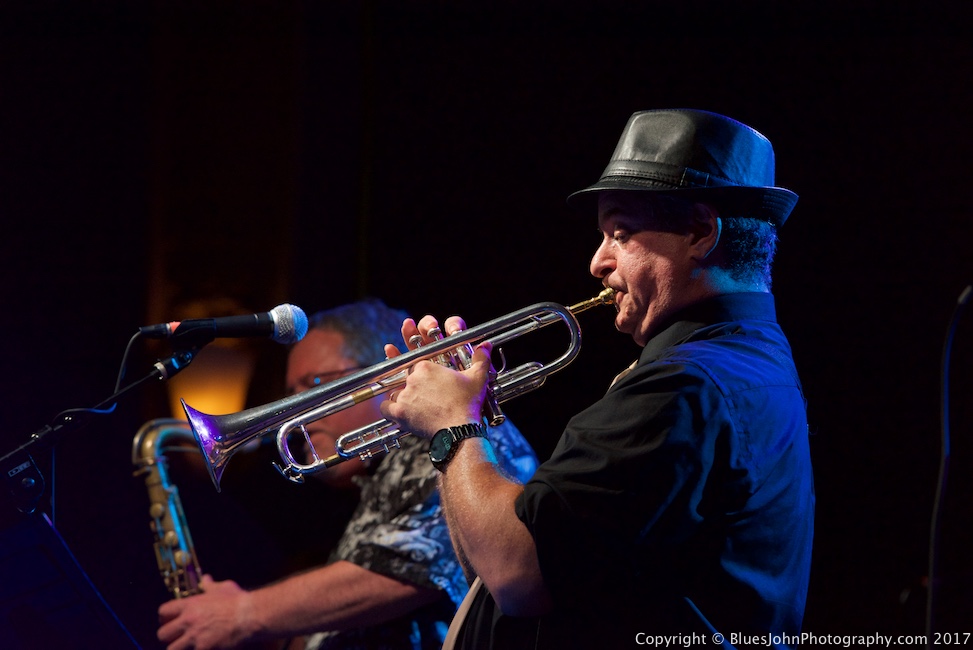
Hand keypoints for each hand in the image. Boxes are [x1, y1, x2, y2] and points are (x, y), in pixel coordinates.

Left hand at [157, 575, 258, 649]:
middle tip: (177, 636)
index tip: (171, 620)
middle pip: (162, 633)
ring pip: (171, 648)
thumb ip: (210, 585)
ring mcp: (194, 637)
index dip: (165, 617)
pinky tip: (202, 648)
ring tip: (187, 646)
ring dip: (178, 647)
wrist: (250, 615)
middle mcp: (188, 621)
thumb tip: (205, 579)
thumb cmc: (238, 600)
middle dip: (169, 636)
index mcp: (190, 605)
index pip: (163, 611)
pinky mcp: (203, 649)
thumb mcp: (223, 587)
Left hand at [381, 314, 490, 437]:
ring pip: (396, 391)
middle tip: (424, 395)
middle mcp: (412, 378)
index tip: (427, 381)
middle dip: (414, 385)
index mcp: (426, 366)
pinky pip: (386, 408)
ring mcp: (404, 395)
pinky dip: (389, 409)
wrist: (460, 430)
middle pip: (406, 377)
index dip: (422, 373)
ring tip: (414, 404)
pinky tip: (396, 411)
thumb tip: (486, 345)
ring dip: (402, 396)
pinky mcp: (399, 412)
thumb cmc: (468, 404)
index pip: (417, 365)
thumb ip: (481, 359)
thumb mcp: (477, 378)